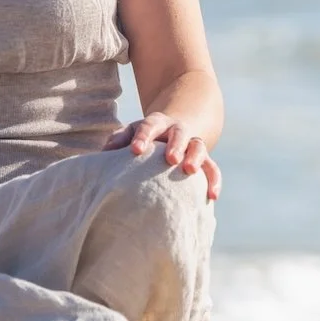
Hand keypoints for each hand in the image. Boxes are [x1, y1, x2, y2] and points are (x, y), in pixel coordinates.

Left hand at [102, 112, 220, 200]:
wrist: (176, 128)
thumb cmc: (146, 137)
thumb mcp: (133, 132)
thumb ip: (120, 139)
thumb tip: (106, 151)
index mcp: (158, 123)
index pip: (150, 125)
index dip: (143, 137)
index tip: (135, 150)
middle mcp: (178, 131)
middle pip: (179, 133)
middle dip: (176, 144)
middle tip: (171, 158)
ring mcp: (193, 144)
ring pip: (199, 146)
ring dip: (196, 157)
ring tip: (190, 170)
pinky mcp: (204, 160)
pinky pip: (212, 168)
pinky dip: (214, 180)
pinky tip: (212, 197)